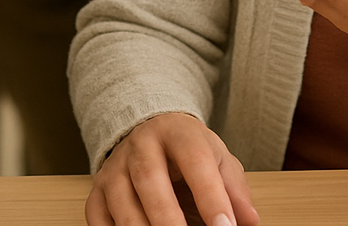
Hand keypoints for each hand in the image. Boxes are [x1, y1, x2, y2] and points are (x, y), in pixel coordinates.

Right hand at [87, 113, 258, 225]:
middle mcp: (142, 145)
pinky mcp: (97, 189)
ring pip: (120, 200)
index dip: (211, 198)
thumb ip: (234, 190)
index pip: (196, 162)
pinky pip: (97, 216)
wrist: (148, 130)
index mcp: (179, 132)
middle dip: (168, 218)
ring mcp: (115, 167)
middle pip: (150, 180)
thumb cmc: (188, 151)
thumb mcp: (218, 159)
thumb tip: (250, 221)